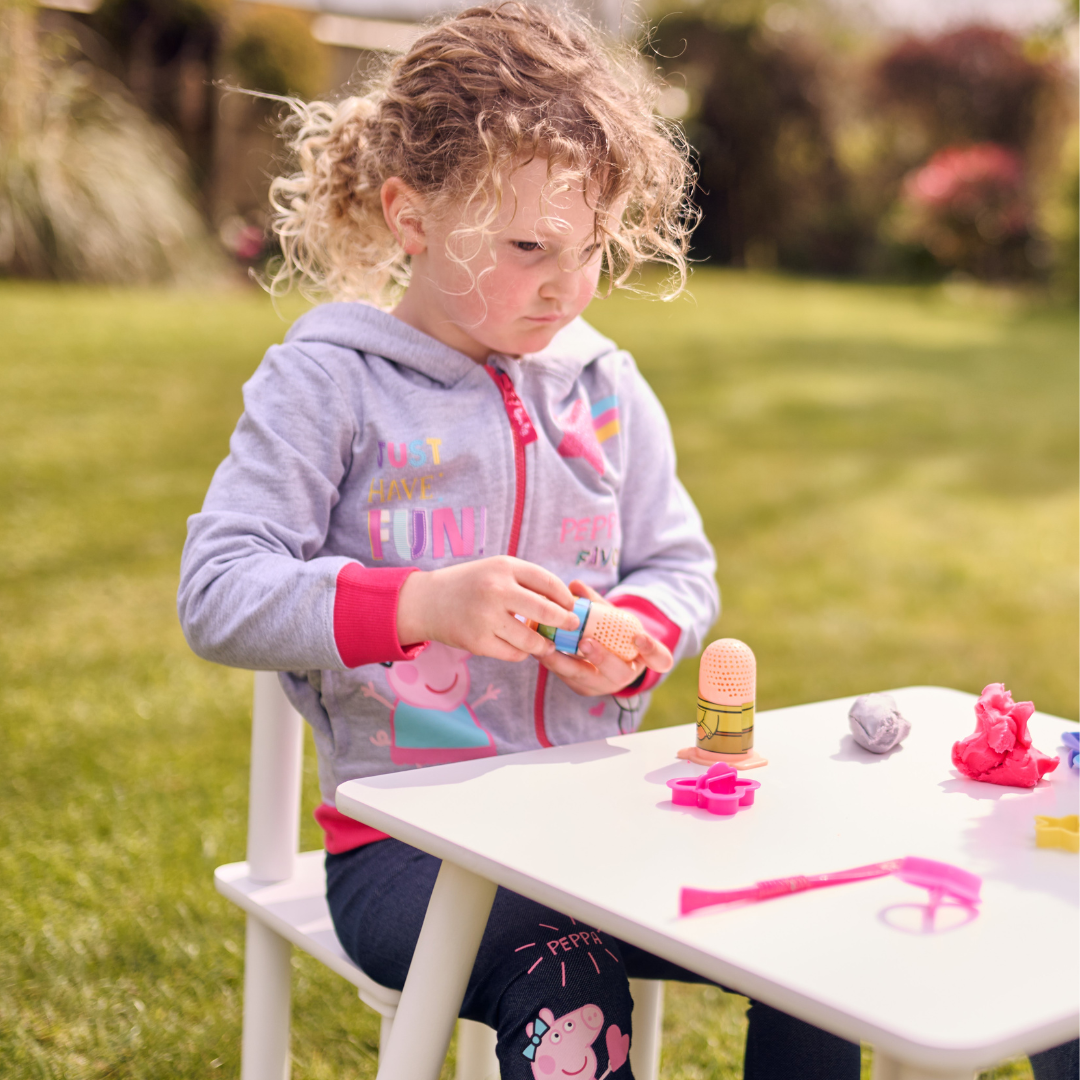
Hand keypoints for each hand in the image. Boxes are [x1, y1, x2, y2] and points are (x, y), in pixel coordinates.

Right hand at [396, 556, 579, 661]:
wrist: (427, 601)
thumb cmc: (469, 584)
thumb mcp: (496, 570)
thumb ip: (526, 581)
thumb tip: (564, 602)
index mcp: (504, 568)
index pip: (548, 582)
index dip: (565, 597)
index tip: (571, 606)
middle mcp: (496, 591)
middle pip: (546, 611)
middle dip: (564, 622)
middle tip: (571, 627)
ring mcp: (487, 618)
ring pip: (532, 640)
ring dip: (544, 644)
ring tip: (546, 644)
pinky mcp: (478, 642)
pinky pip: (514, 654)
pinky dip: (521, 653)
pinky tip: (519, 648)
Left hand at [540, 580, 673, 696]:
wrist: (603, 654)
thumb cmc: (613, 631)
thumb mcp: (612, 615)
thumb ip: (597, 602)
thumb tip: (575, 584)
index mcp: (645, 657)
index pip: (660, 659)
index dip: (652, 650)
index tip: (640, 636)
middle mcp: (628, 675)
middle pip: (619, 673)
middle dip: (601, 658)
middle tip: (585, 642)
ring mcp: (605, 685)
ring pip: (587, 679)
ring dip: (565, 662)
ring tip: (547, 646)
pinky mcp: (584, 688)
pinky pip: (569, 679)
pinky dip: (553, 664)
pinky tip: (539, 649)